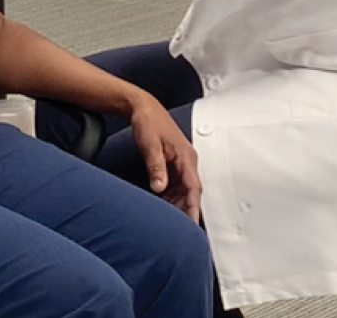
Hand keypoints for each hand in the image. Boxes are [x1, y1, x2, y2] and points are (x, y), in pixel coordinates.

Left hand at [127, 94, 201, 222]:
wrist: (142, 108)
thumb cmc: (149, 121)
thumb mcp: (150, 144)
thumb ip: (156, 166)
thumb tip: (160, 187)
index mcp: (186, 157)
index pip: (194, 188)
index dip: (193, 207)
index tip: (191, 223)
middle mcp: (186, 161)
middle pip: (190, 192)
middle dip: (185, 210)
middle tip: (178, 229)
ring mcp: (180, 163)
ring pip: (183, 190)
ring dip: (176, 204)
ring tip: (168, 221)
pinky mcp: (172, 163)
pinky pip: (175, 185)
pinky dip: (169, 196)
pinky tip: (161, 204)